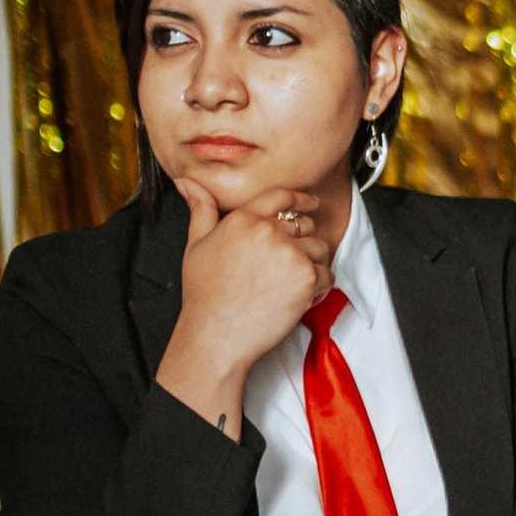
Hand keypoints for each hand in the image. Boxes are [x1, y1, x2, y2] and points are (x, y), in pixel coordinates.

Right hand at [153, 176, 334, 427]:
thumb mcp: (197, 245)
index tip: (311, 204)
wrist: (217, 334)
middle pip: (305, 226)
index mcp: (244, 219)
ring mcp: (290, 254)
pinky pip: (327, 275)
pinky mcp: (307, 278)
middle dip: (303, 242)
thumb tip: (188, 181)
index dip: (301, 199)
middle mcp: (269, 231)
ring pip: (320, 250)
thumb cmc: (205, 295)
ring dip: (312, 265)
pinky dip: (319, 288)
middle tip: (290, 265)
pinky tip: (296, 298)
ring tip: (290, 285)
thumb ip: (200, 209)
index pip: (282, 197)